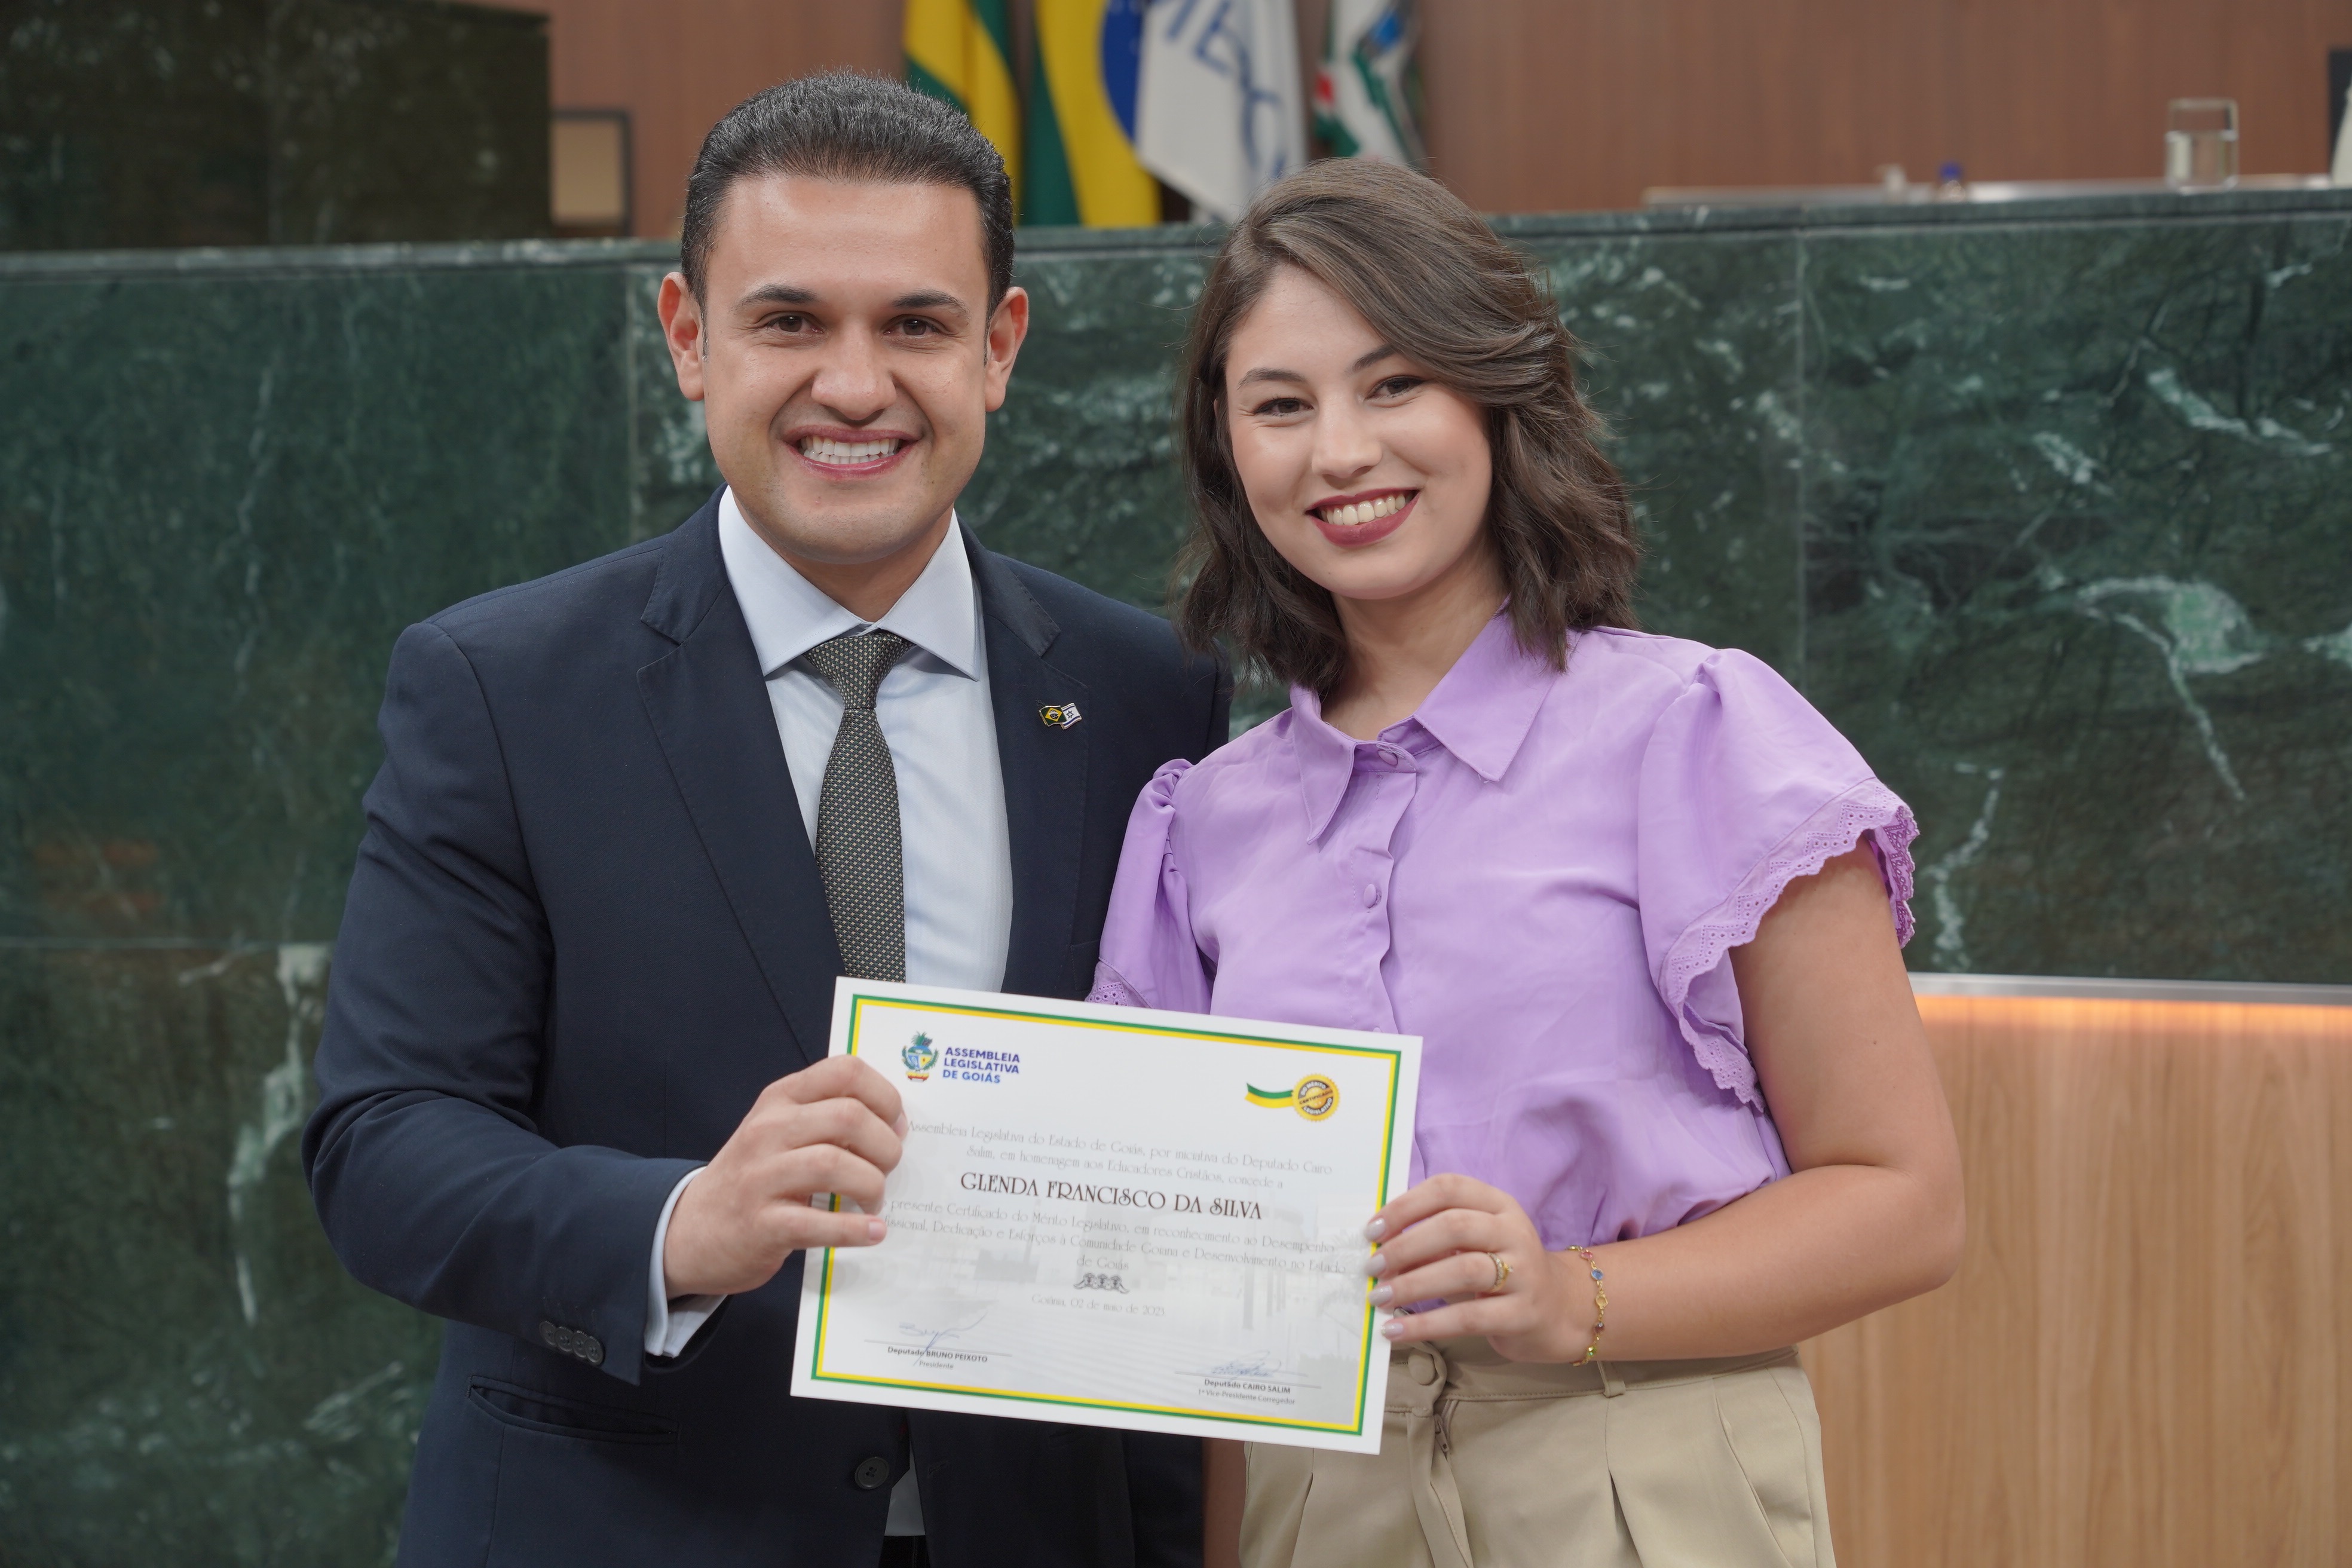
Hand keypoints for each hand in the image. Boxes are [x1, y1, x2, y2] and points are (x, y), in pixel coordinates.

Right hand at [662, 1055, 906, 1297]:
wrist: (694, 1229)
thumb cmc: (755, 1176)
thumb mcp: (781, 1130)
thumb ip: (828, 1117)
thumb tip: (896, 1127)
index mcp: (781, 1099)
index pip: (845, 1070)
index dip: (885, 1096)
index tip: (897, 1126)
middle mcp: (769, 1130)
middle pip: (848, 1117)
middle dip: (885, 1146)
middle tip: (887, 1169)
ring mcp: (761, 1177)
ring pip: (835, 1165)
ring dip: (871, 1186)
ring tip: (873, 1201)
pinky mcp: (761, 1224)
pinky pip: (817, 1223)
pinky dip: (854, 1230)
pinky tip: (871, 1232)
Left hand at [1365, 1172, 1592, 1362]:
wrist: (1561, 1309)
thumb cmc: (1504, 1270)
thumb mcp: (1475, 1243)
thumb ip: (1434, 1238)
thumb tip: (1378, 1248)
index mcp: (1498, 1204)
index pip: (1448, 1188)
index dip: (1406, 1206)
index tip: (1372, 1230)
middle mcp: (1514, 1231)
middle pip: (1454, 1226)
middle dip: (1405, 1246)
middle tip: (1372, 1267)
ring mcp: (1524, 1272)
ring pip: (1462, 1269)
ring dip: (1412, 1284)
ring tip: (1379, 1297)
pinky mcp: (1523, 1313)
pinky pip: (1469, 1317)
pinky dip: (1426, 1324)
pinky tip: (1397, 1330)